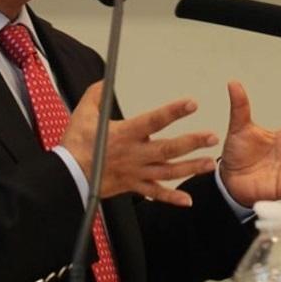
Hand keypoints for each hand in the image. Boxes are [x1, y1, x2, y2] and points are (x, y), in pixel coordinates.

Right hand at [62, 82, 218, 206]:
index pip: (154, 120)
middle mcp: (135, 154)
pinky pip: (154, 194)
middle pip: (168, 148)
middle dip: (192, 142)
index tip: (191, 103)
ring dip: (190, 168)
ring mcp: (136, 171)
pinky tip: (186, 200)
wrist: (68, 175)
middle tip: (212, 136)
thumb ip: (97, 94)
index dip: (173, 111)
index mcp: (125, 134)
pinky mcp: (132, 186)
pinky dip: (171, 198)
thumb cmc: (75, 145)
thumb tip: (105, 81)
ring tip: (209, 164)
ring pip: (168, 172)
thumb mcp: (83, 113)